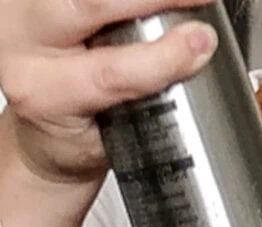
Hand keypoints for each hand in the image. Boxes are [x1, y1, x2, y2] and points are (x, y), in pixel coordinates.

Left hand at [0, 0, 217, 183]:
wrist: (40, 129)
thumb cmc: (73, 138)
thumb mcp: (109, 139)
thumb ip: (142, 99)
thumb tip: (191, 55)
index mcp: (41, 92)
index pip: (108, 71)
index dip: (161, 56)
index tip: (201, 43)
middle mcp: (20, 41)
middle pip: (90, 2)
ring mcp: (21, 7)